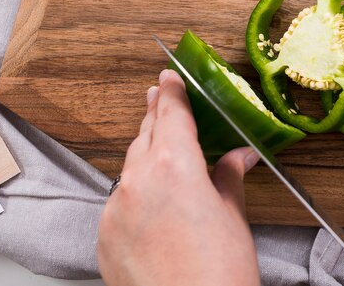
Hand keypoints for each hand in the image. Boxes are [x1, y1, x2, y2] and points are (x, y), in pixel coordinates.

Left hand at [97, 69, 260, 285]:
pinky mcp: (104, 235)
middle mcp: (138, 180)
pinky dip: (135, 193)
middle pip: (145, 134)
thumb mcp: (233, 216)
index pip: (171, 114)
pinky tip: (153, 204)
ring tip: (162, 155)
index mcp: (175, 166)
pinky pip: (120, 201)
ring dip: (145, 156)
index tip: (168, 77)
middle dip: (153, 115)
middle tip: (158, 98)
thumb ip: (229, 177)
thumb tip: (239, 157)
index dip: (171, 92)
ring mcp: (115, 209)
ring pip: (130, 168)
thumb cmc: (219, 273)